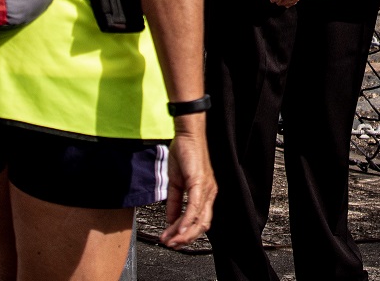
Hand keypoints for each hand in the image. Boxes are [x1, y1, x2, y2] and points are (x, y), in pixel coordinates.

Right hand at [159, 124, 215, 247]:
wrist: (186, 134)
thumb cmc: (184, 154)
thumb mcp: (176, 183)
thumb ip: (174, 203)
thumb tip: (170, 220)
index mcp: (205, 193)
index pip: (200, 221)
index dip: (187, 234)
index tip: (173, 241)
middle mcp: (209, 193)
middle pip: (202, 225)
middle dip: (186, 239)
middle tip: (171, 245)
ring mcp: (206, 188)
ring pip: (199, 219)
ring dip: (183, 233)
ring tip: (170, 240)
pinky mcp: (199, 182)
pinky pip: (194, 206)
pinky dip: (186, 220)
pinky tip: (178, 229)